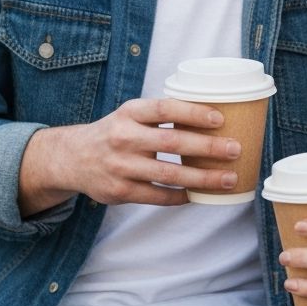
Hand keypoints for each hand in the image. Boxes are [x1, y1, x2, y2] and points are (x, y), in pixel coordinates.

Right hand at [18, 97, 242, 213]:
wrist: (72, 158)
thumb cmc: (115, 132)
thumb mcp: (131, 114)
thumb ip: (161, 115)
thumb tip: (212, 116)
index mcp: (130, 112)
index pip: (165, 109)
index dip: (193, 112)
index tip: (220, 118)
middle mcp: (124, 137)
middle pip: (172, 143)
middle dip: (207, 147)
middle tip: (234, 149)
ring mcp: (121, 166)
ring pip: (169, 174)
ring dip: (202, 178)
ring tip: (227, 179)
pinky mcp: (120, 191)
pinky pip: (157, 196)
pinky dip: (180, 196)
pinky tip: (197, 194)